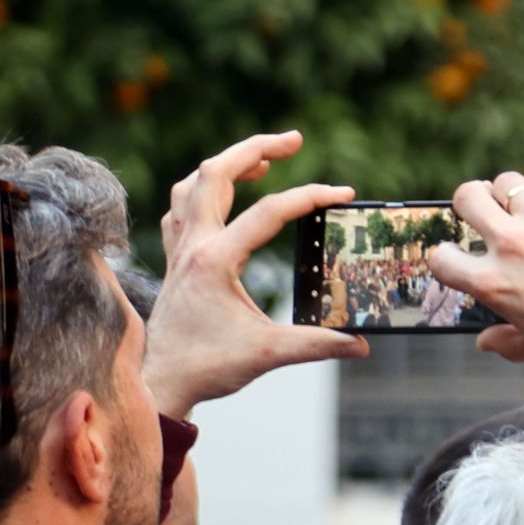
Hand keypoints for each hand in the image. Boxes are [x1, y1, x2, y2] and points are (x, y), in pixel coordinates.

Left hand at [145, 131, 369, 417]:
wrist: (163, 384)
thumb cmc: (208, 368)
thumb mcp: (268, 354)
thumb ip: (316, 345)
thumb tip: (360, 345)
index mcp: (215, 260)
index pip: (270, 212)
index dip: (311, 197)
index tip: (343, 195)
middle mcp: (193, 246)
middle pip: (215, 172)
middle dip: (256, 147)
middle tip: (294, 140)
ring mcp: (179, 251)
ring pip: (192, 185)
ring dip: (225, 165)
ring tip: (261, 161)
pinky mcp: (174, 262)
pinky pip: (180, 210)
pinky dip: (200, 193)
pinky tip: (221, 199)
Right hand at [429, 172, 523, 360]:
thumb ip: (507, 344)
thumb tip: (485, 342)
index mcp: (493, 283)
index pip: (441, 258)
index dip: (444, 255)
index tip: (456, 256)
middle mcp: (510, 245)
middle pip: (466, 198)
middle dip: (468, 203)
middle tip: (481, 212)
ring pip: (505, 182)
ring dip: (508, 195)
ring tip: (521, 208)